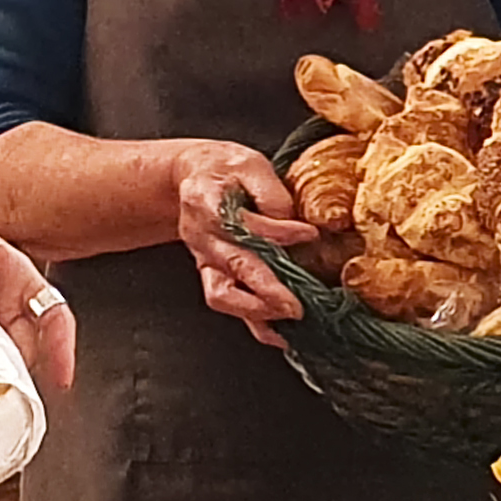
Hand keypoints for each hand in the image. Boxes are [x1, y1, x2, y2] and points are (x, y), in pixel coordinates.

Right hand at [172, 141, 314, 344]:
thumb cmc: (223, 169)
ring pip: (223, 294)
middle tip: (297, 304)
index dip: (278, 231)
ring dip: (257, 310)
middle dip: (267, 288)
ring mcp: (205, 260)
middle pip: (233, 267)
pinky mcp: (214, 274)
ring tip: (289, 318)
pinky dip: (253, 323)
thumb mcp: (248, 164)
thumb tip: (292, 220)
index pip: (243, 223)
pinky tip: (280, 336)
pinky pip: (229, 304)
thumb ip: (270, 191)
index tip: (309, 234)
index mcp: (207, 202)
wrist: (190, 177)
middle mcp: (203, 236)